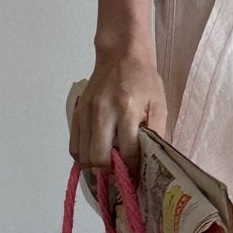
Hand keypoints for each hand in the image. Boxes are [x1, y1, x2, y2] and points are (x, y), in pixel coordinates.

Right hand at [69, 51, 167, 177]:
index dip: (132, 169)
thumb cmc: (143, 81)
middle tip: (120, 173)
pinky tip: (96, 155)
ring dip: (95, 167)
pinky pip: (74, 146)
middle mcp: (103, 113)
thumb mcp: (159, 105)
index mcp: (127, 110)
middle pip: (99, 158)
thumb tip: (152, 162)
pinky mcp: (77, 113)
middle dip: (110, 172)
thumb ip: (156, 133)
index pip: (127, 152)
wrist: (121, 56)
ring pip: (83, 155)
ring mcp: (86, 113)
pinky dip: (83, 157)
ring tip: (109, 166)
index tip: (137, 176)